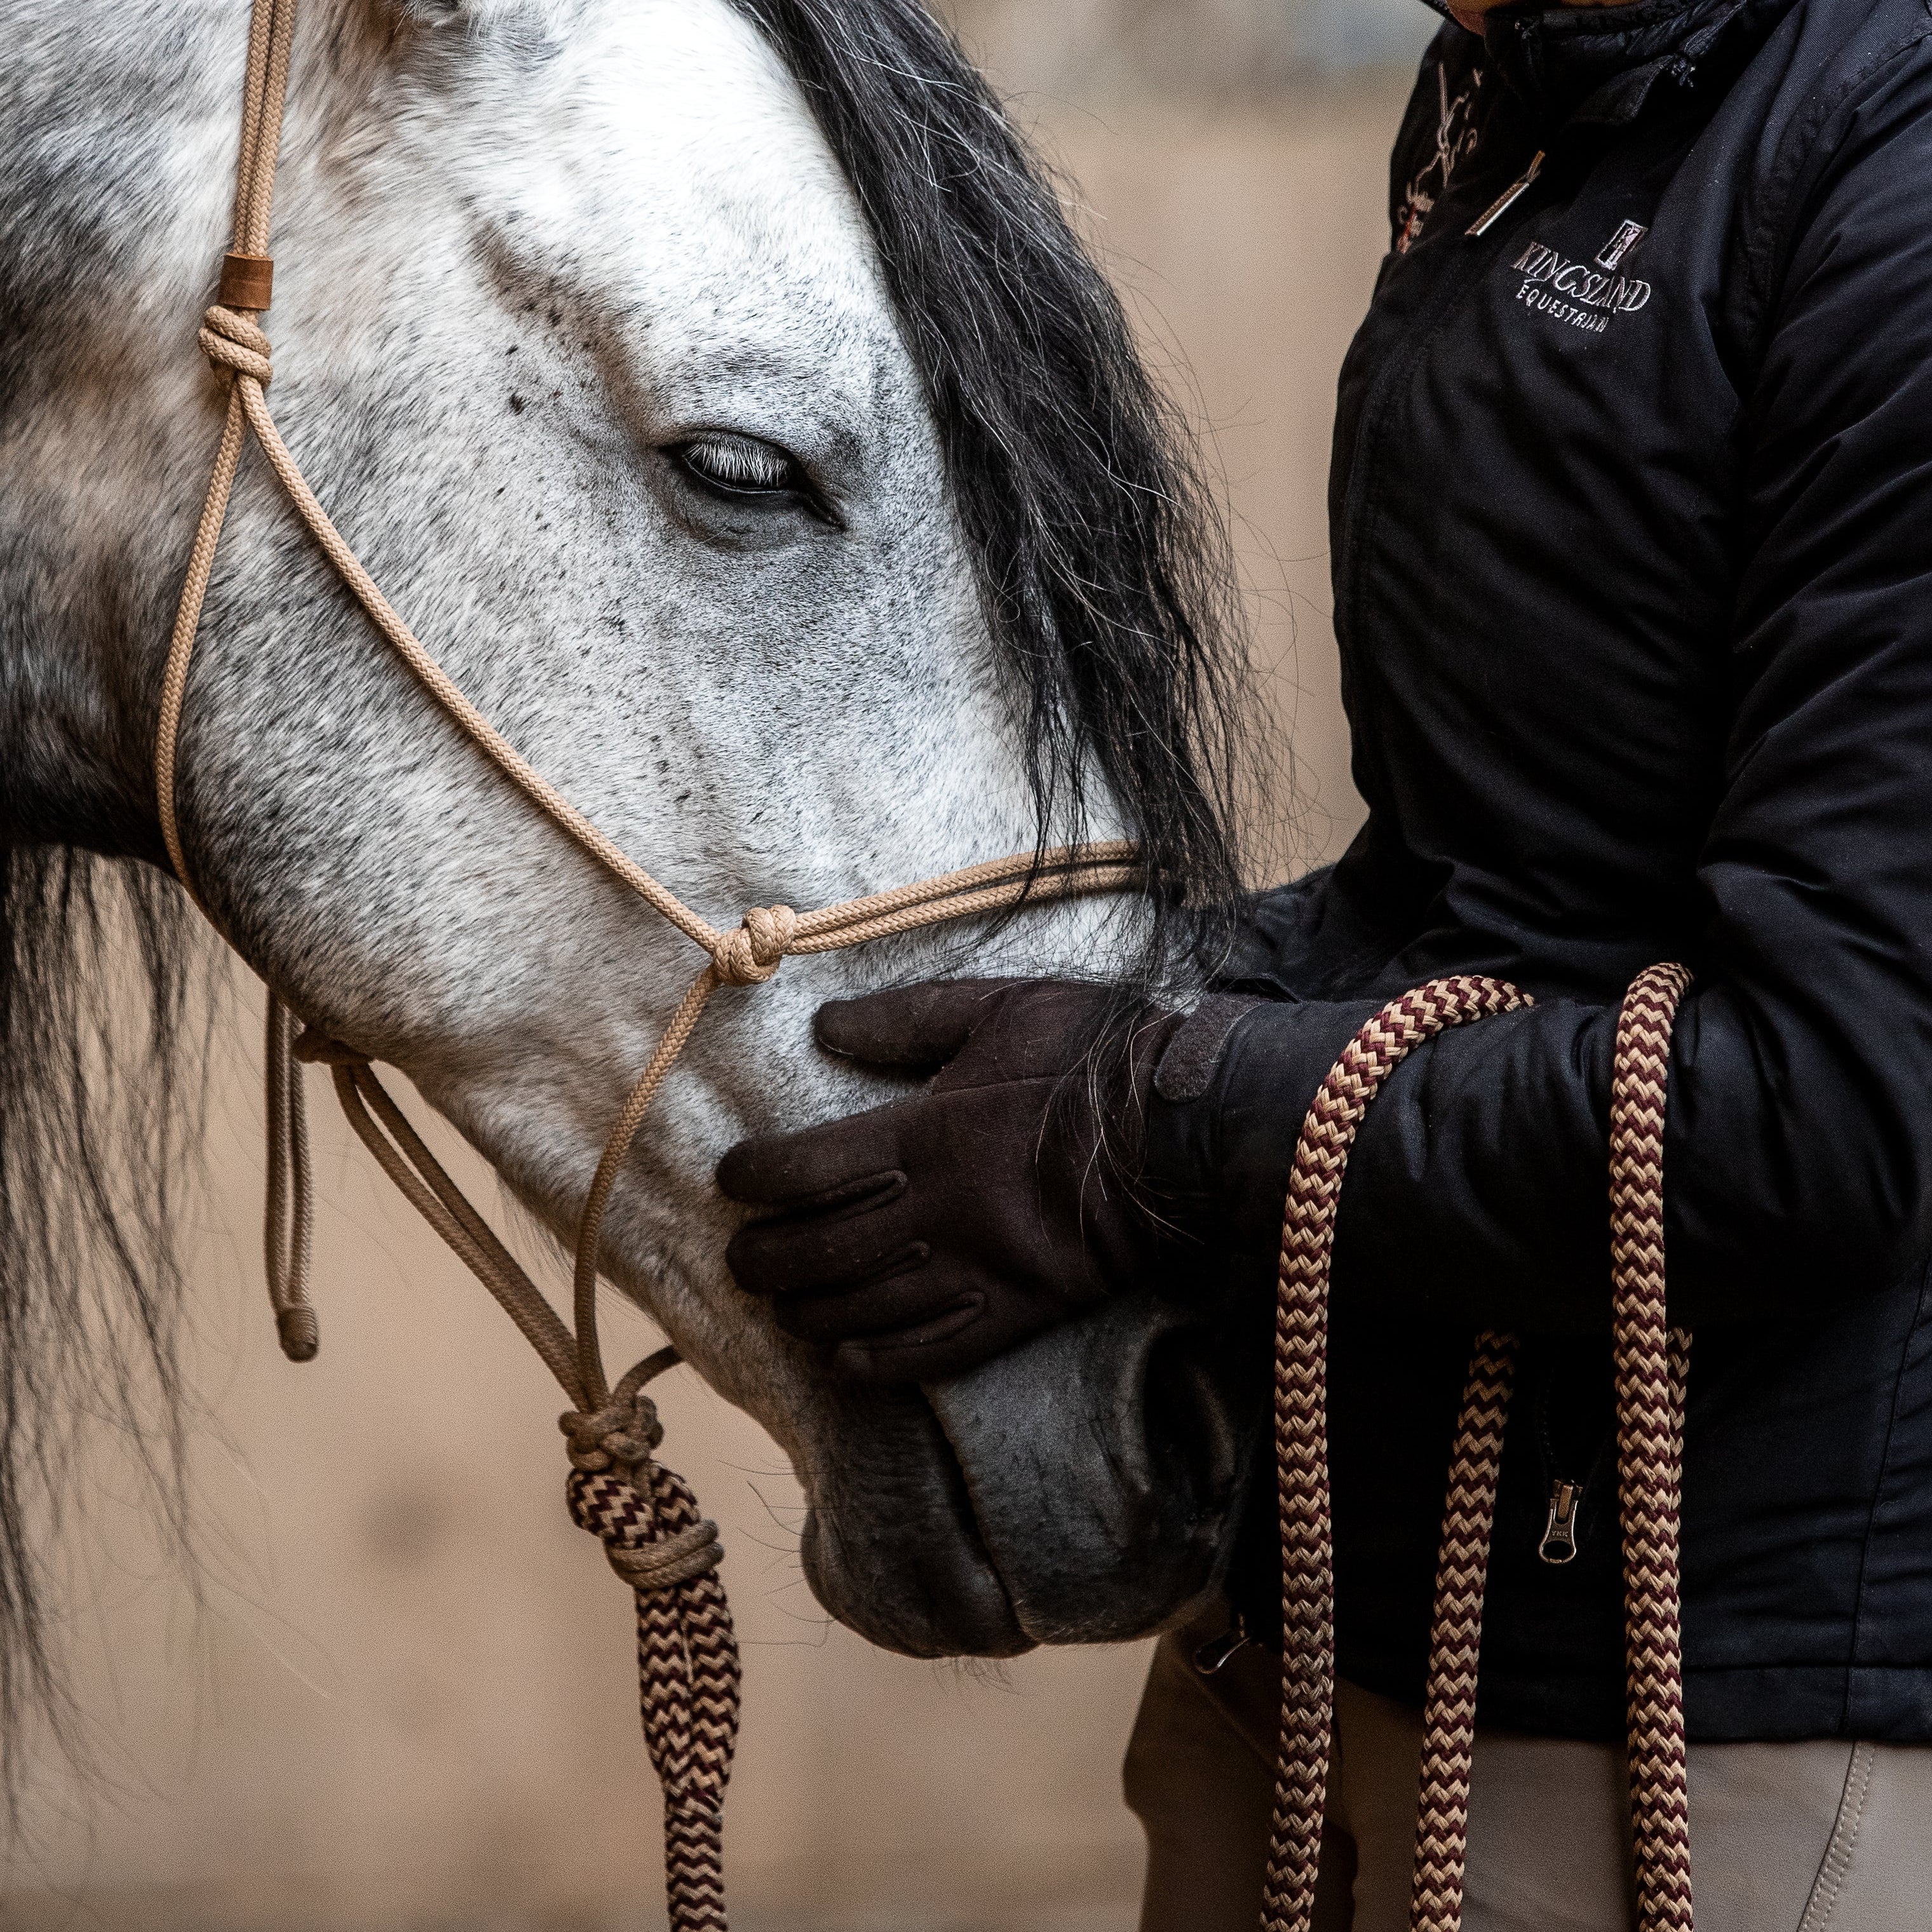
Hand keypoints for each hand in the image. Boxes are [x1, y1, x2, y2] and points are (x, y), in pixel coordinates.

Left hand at [718, 979, 1187, 1384]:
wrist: (1183, 1128)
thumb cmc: (1092, 1056)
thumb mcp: (999, 1008)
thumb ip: (907, 1019)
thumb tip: (826, 1026)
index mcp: (926, 1132)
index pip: (808, 1167)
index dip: (756, 1176)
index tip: (731, 1178)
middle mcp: (937, 1208)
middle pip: (822, 1248)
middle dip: (766, 1258)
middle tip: (738, 1259)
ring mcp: (977, 1267)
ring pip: (864, 1305)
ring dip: (807, 1311)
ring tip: (780, 1308)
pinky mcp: (1018, 1310)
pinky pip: (933, 1350)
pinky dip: (878, 1360)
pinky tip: (843, 1359)